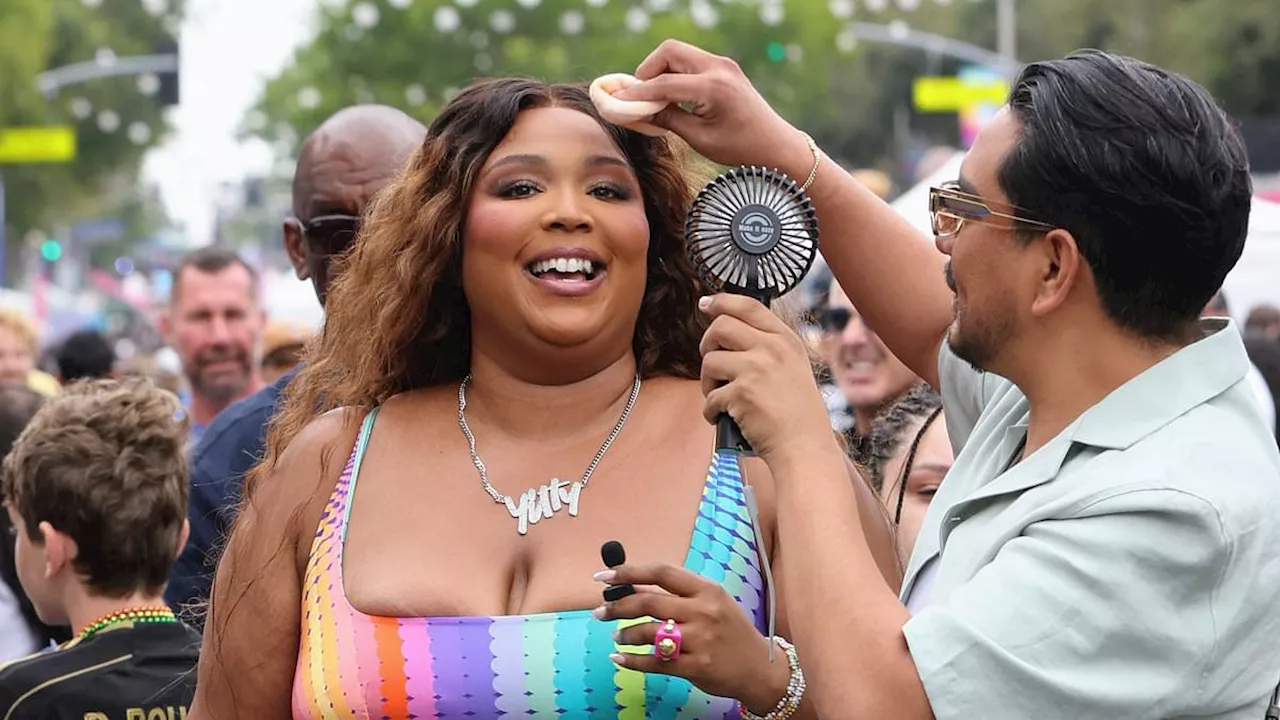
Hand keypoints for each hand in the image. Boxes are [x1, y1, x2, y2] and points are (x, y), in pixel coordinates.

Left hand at [592, 562, 788, 712]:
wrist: (759, 667)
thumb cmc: (730, 630)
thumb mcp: (712, 602)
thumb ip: (678, 594)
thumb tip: (632, 586)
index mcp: (706, 590)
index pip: (661, 573)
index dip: (628, 572)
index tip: (604, 577)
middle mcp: (703, 611)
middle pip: (648, 602)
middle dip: (617, 606)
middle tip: (600, 612)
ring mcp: (700, 641)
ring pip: (648, 633)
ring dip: (625, 635)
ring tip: (617, 637)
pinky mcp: (696, 667)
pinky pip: (655, 662)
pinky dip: (632, 661)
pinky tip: (620, 659)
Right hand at [614, 39, 812, 176]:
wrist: (775, 144)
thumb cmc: (740, 147)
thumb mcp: (699, 138)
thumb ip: (667, 119)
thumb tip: (637, 111)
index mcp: (713, 87)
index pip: (664, 83)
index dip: (637, 92)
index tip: (617, 100)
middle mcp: (719, 68)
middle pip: (669, 51)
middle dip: (648, 70)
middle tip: (639, 95)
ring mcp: (723, 64)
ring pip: (678, 52)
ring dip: (661, 70)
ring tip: (654, 97)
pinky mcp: (724, 68)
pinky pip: (691, 61)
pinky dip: (675, 73)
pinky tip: (671, 95)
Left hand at [698, 294, 836, 464]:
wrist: (805, 447)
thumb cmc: (798, 415)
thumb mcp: (793, 368)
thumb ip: (768, 348)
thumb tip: (727, 332)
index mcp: (786, 340)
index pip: (748, 306)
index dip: (722, 302)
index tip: (706, 304)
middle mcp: (772, 348)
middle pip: (720, 326)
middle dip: (707, 345)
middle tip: (713, 365)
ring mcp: (756, 369)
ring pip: (709, 361)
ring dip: (707, 383)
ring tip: (720, 397)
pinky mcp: (741, 393)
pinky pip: (710, 397)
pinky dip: (711, 411)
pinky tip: (724, 418)